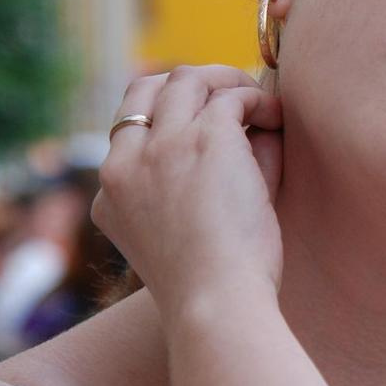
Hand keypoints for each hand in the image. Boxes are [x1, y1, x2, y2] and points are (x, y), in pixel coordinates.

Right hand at [91, 65, 283, 315]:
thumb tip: (250, 133)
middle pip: (147, 89)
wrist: (215, 305)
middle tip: (231, 101)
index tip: (201, 121)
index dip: (165, 115)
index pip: (125, 128)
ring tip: (259, 104)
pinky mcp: (204, 139)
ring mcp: (161, 147)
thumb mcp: (184, 237)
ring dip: (225, 82)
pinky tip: (275, 120)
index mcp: (109, 195)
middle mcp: (124, 164)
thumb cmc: (212, 288)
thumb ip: (198, 187)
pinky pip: (231, 98)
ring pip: (186, 79)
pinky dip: (256, 101)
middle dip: (191, 86)